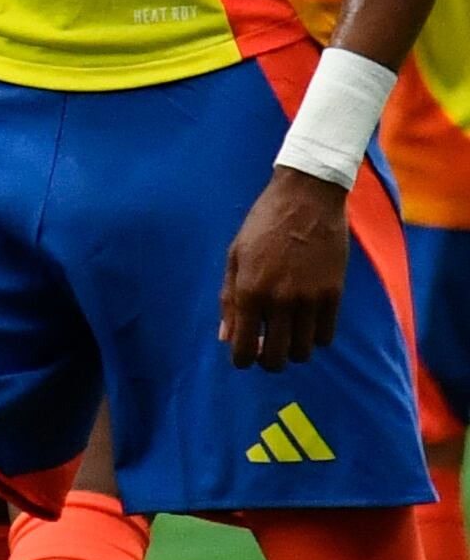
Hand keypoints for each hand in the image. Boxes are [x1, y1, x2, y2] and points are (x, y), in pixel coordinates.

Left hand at [219, 168, 350, 370]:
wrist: (306, 198)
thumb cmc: (263, 225)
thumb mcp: (235, 257)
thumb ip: (229, 300)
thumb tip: (226, 337)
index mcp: (249, 291)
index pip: (245, 348)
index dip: (242, 360)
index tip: (244, 357)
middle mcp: (280, 300)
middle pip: (277, 358)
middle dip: (269, 361)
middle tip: (267, 349)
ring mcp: (310, 299)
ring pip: (304, 351)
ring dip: (294, 349)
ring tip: (288, 334)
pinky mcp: (334, 294)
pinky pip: (326, 336)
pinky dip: (316, 336)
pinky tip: (307, 322)